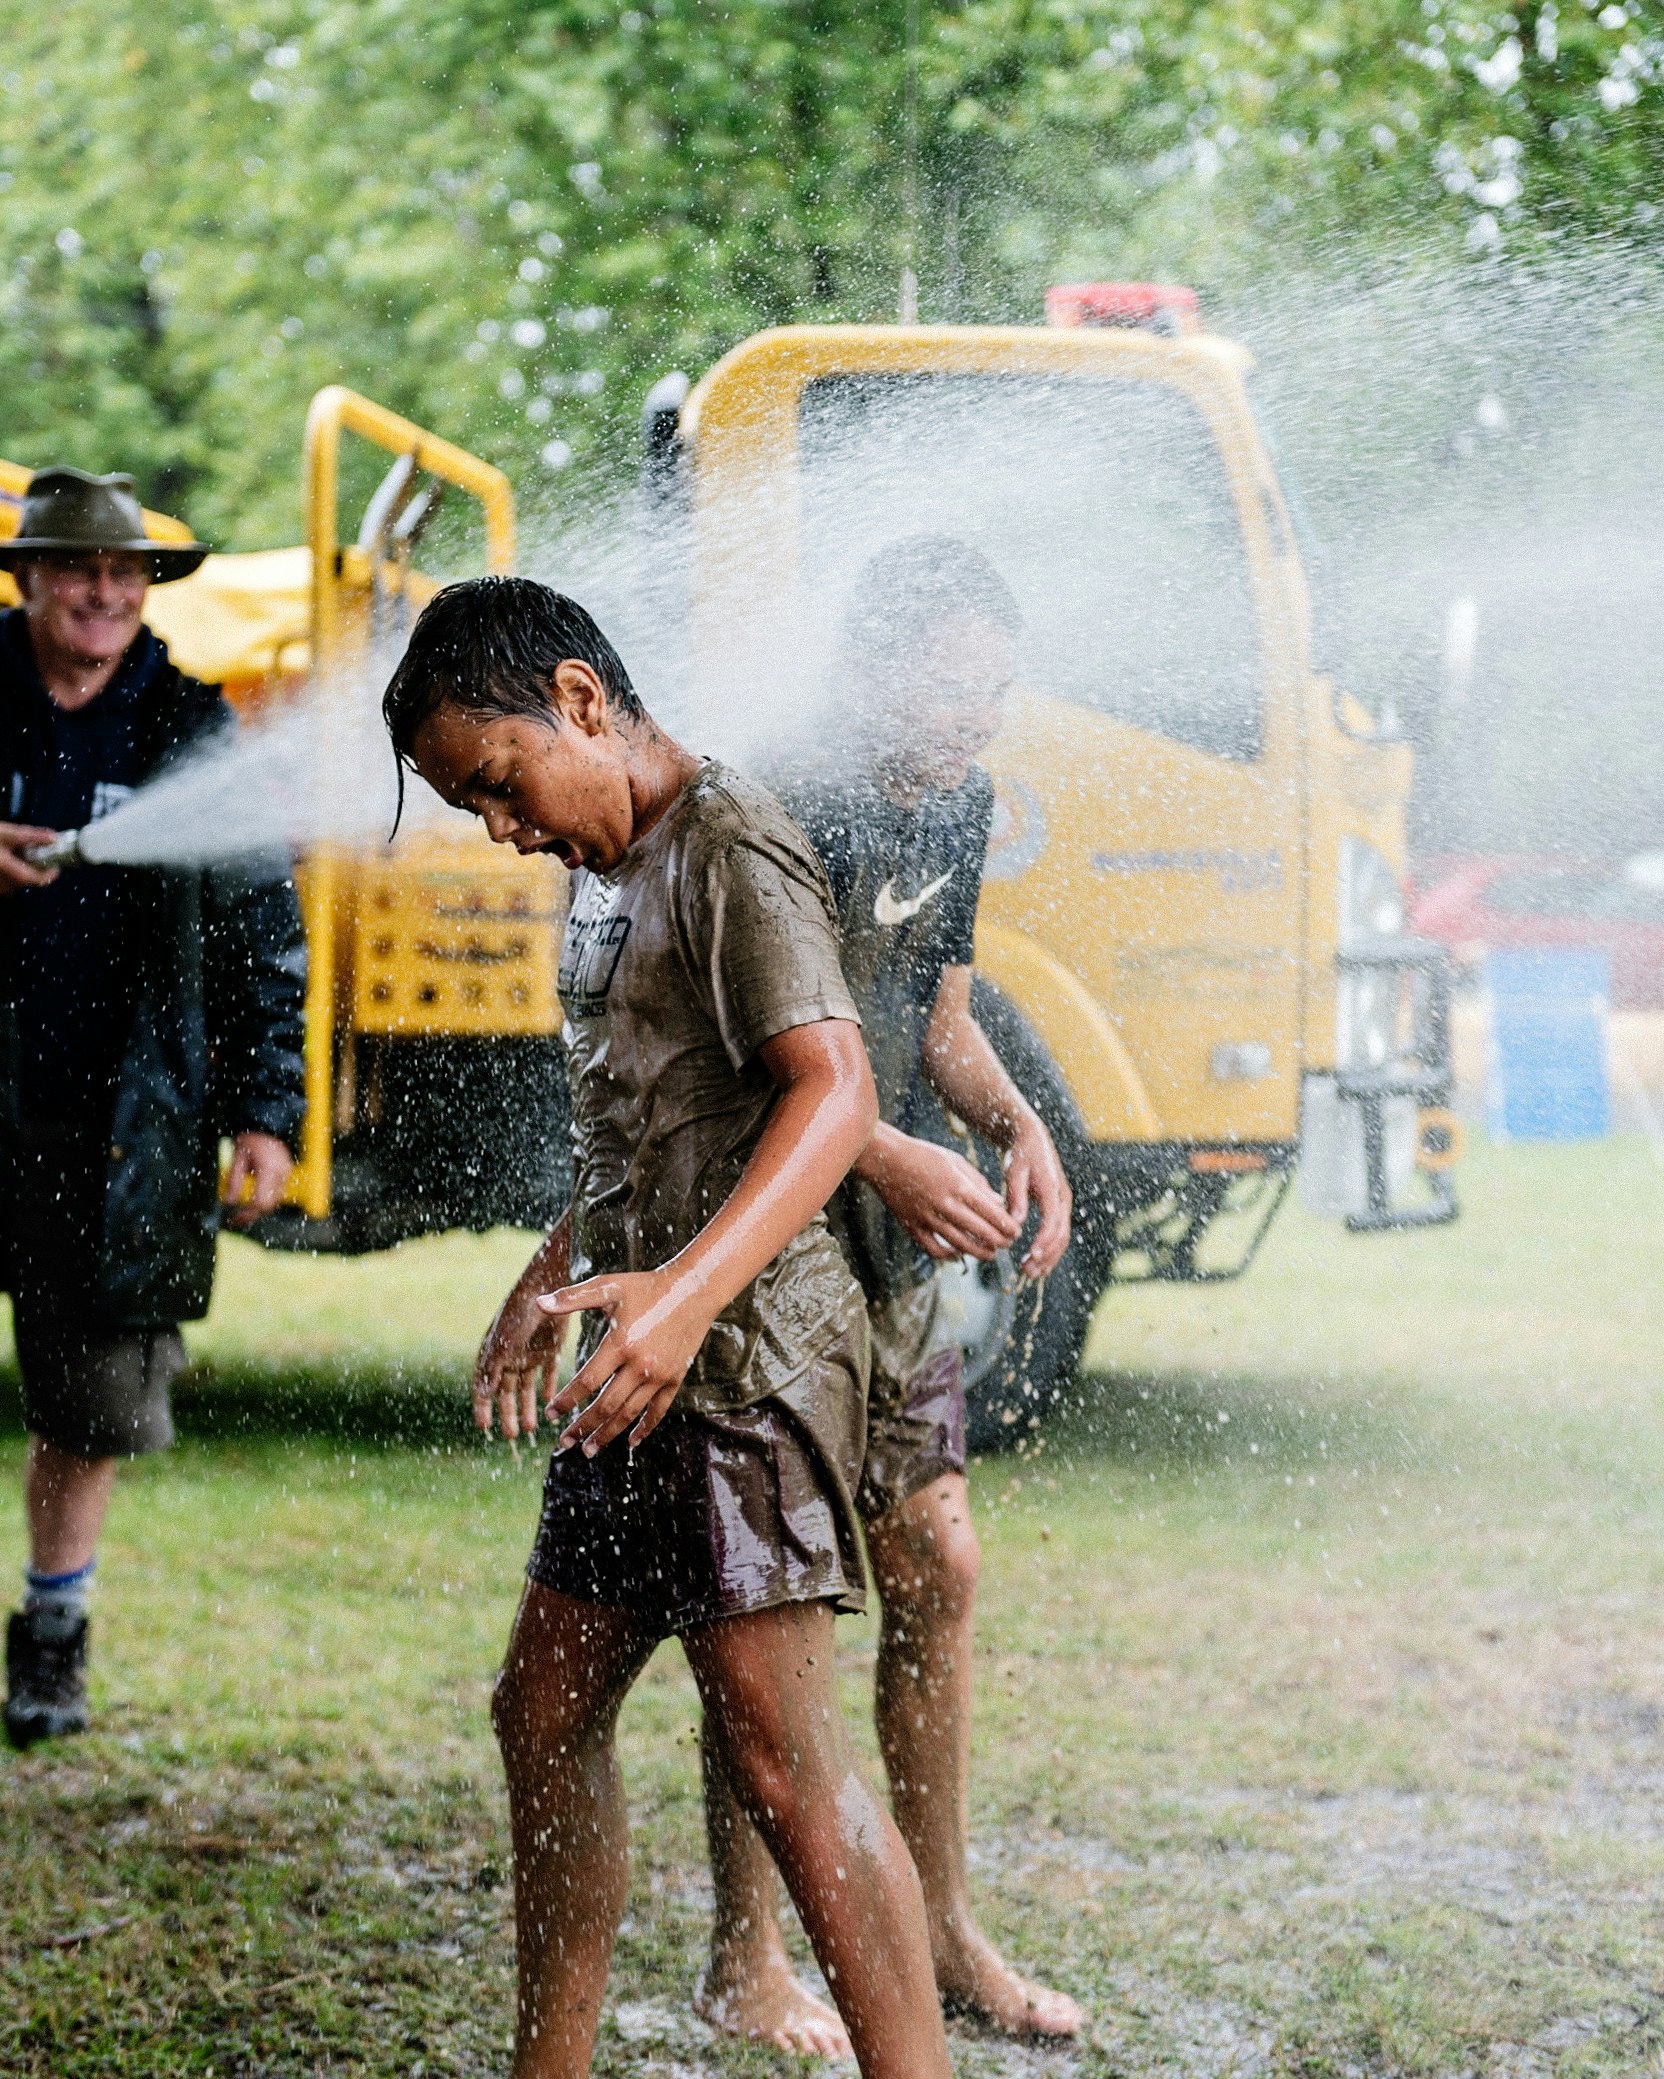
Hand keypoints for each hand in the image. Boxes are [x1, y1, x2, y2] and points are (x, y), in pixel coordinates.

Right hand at [0, 823, 60, 893]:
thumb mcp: (6, 832)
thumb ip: (30, 836)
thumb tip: (53, 838)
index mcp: (5, 867)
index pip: (34, 879)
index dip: (48, 875)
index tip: (55, 868)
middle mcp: (0, 881)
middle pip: (23, 882)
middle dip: (33, 872)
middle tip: (38, 859)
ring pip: (11, 884)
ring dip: (19, 874)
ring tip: (18, 858)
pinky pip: (2, 884)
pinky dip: (7, 875)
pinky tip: (4, 861)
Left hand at [222, 1131, 292, 1229]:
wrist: (269, 1124)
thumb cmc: (251, 1138)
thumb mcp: (238, 1157)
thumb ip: (233, 1180)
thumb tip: (228, 1202)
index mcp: (269, 1169)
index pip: (260, 1202)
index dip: (246, 1214)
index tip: (232, 1218)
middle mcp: (281, 1173)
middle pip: (268, 1205)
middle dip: (251, 1215)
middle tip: (234, 1220)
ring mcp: (286, 1174)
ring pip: (273, 1202)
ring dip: (257, 1209)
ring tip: (240, 1214)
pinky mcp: (287, 1174)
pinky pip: (276, 1194)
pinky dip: (264, 1200)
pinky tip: (251, 1202)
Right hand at [474, 1272, 567, 1440]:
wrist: (549, 1285)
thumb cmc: (520, 1311)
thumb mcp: (504, 1340)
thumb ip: (493, 1367)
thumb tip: (482, 1394)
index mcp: (493, 1351)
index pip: (483, 1384)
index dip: (482, 1406)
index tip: (484, 1427)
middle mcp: (509, 1354)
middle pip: (506, 1391)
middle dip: (507, 1413)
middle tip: (510, 1436)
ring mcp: (529, 1352)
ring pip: (526, 1387)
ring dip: (527, 1406)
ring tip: (531, 1428)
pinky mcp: (550, 1348)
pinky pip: (547, 1375)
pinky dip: (548, 1389)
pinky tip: (550, 1404)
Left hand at [539, 1269, 708, 1453]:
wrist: (694, 1289)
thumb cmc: (647, 1286)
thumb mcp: (609, 1287)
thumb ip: (572, 1298)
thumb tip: (538, 1302)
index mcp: (620, 1344)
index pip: (586, 1382)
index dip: (566, 1400)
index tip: (550, 1415)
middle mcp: (640, 1365)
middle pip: (605, 1406)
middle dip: (582, 1427)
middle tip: (563, 1443)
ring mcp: (660, 1375)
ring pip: (629, 1414)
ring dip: (607, 1434)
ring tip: (588, 1450)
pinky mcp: (676, 1378)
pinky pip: (658, 1410)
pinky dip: (644, 1428)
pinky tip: (632, 1442)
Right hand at [865, 1128, 1021, 1261]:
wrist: (885, 1158)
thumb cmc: (924, 1155)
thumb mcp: (956, 1162)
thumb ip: (979, 1183)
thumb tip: (998, 1204)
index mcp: (958, 1186)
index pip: (992, 1213)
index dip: (1008, 1227)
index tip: (1016, 1232)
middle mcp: (945, 1204)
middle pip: (980, 1232)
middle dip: (999, 1242)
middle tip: (1008, 1244)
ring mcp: (927, 1217)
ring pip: (960, 1245)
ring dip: (979, 1252)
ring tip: (990, 1253)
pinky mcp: (912, 1226)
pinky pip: (934, 1249)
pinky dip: (949, 1255)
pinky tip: (958, 1253)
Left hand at [1003, 1112, 1071, 1277]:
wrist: (1032, 1139)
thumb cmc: (1020, 1155)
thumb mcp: (1014, 1172)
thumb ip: (1015, 1197)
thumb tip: (1016, 1224)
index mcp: (1053, 1189)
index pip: (1052, 1221)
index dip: (1044, 1241)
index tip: (1033, 1257)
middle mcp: (1063, 1199)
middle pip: (1061, 1234)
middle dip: (1047, 1256)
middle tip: (1028, 1272)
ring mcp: (1063, 1204)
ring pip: (1062, 1237)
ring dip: (1050, 1257)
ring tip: (1031, 1273)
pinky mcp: (1058, 1208)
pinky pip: (1058, 1233)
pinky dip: (1050, 1249)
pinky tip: (1038, 1262)